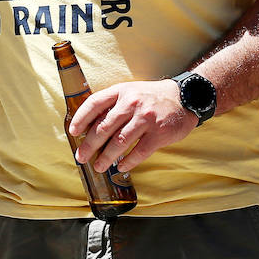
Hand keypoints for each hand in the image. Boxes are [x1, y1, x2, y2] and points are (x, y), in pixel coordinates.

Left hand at [68, 79, 197, 171]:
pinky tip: (121, 167)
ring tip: (98, 166)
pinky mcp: (159, 133)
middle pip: (104, 127)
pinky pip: (139, 152)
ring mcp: (146, 119)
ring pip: (119, 142)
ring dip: (106, 157)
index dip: (81, 118)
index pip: (95, 103)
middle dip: (89, 145)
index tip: (73, 132)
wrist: (185, 97)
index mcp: (121, 91)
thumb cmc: (151, 97)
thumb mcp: (130, 91)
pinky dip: (128, 162)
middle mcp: (132, 103)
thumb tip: (89, 126)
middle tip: (81, 157)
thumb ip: (112, 104)